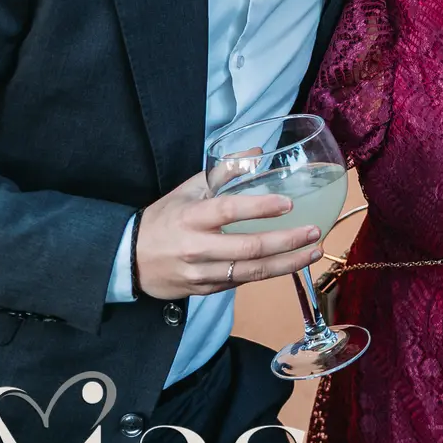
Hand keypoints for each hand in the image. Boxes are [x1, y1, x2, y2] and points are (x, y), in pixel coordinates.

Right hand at [134, 172, 323, 300]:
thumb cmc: (165, 218)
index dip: (260, 207)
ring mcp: (201, 273)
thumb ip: (225, 170)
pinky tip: (289, 264)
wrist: (128, 259)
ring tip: (312, 252)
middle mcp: (196, 247)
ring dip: (287, 263)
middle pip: (249, 248)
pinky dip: (267, 274)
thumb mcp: (189, 189)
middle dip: (287, 241)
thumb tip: (258, 151)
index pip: (229, 210)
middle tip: (314, 232)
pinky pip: (240, 283)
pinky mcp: (204, 290)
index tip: (288, 204)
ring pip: (250, 272)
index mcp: (192, 217)